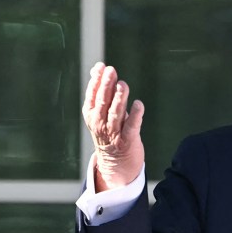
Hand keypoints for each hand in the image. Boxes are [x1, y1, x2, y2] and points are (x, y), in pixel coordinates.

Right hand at [82, 62, 145, 190]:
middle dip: (106, 86)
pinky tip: (139, 104)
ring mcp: (113, 133)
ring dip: (119, 98)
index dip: (96, 81)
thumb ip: (101, 90)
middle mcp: (100, 124)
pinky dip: (136, 115)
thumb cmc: (109, 133)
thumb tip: (98, 67)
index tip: (102, 67)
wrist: (115, 165)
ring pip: (115, 113)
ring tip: (123, 85)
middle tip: (111, 71)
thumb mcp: (101, 112)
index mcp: (91, 115)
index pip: (92, 95)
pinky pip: (131, 126)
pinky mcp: (128, 141)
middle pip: (103, 102)